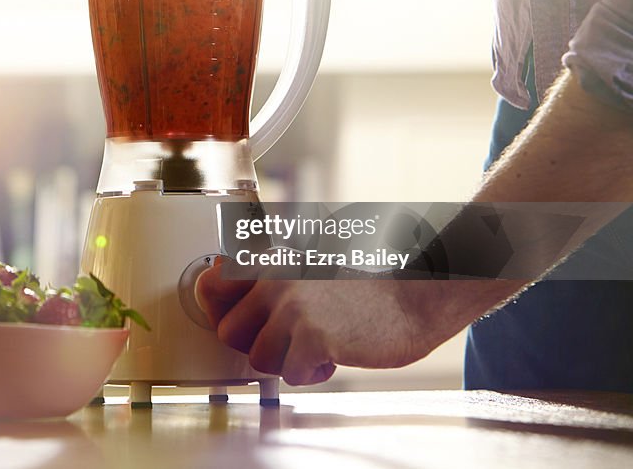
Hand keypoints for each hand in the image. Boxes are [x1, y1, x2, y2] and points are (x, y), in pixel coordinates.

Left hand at [196, 260, 515, 384]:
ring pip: (257, 357)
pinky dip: (309, 373)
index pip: (213, 284)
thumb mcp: (313, 263)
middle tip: (286, 341)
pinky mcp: (314, 337)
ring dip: (285, 361)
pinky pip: (289, 373)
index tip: (245, 320)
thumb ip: (270, 273)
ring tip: (314, 348)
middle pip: (228, 331)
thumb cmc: (371, 281)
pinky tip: (332, 358)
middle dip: (255, 344)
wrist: (420, 290)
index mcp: (274, 259)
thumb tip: (220, 275)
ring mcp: (294, 308)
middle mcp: (276, 280)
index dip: (221, 310)